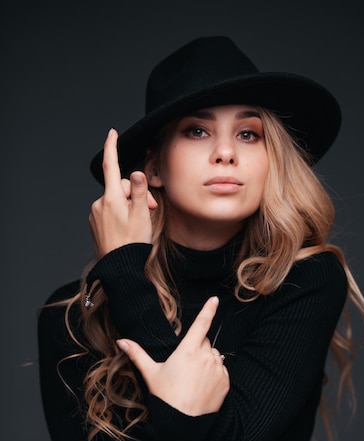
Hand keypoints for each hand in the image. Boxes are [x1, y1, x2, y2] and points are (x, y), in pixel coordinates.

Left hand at [89, 128, 157, 257]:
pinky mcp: (96, 224)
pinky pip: (110, 211)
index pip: (111, 166)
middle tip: (151, 211)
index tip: (112, 133)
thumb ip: (140, 192)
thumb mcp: (142, 215)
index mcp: (111, 198)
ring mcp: (96, 214)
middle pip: (120, 187)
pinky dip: (121, 215)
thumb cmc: (133, 244)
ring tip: (140, 223)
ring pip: (116, 200)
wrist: (119, 268)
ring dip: (130, 206)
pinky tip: (128, 230)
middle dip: (136, 194)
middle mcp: (100, 203)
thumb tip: (136, 173)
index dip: (111, 147)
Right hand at [117, 297, 229, 415]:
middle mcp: (206, 356)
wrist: (182, 423)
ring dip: (206, 361)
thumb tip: (121, 341)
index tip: (214, 299)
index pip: (201, 323)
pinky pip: (222, 371)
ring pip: (214, 356)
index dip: (208, 309)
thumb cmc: (165, 397)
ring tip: (192, 379)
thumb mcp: (150, 373)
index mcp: (188, 350)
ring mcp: (218, 369)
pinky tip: (202, 386)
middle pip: (205, 342)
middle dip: (197, 348)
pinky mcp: (225, 382)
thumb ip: (137, 354)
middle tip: (184, 365)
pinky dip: (214, 374)